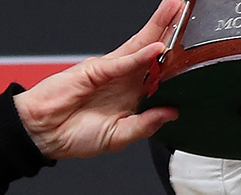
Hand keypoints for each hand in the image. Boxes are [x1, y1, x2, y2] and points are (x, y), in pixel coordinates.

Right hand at [13, 0, 182, 158]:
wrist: (44, 134)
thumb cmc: (75, 134)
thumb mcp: (119, 137)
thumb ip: (145, 125)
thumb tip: (171, 113)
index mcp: (132, 96)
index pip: (160, 73)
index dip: (177, 61)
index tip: (196, 51)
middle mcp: (124, 79)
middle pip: (153, 50)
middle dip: (170, 30)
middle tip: (188, 12)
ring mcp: (110, 71)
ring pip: (139, 45)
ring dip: (158, 28)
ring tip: (176, 12)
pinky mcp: (95, 70)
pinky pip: (121, 61)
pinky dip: (138, 55)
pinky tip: (155, 49)